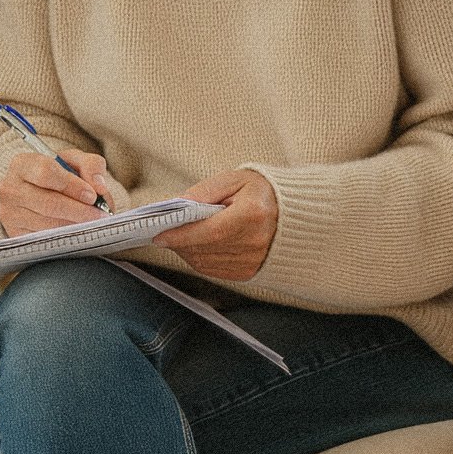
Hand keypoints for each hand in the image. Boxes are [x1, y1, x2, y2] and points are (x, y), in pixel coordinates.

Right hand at [0, 148, 111, 235]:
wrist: (35, 196)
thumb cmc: (57, 177)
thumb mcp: (73, 162)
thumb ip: (91, 166)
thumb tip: (99, 187)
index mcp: (22, 164)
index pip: (47, 173)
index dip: (72, 186)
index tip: (92, 196)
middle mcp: (10, 189)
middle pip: (48, 203)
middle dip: (78, 211)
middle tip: (99, 216)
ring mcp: (10, 214)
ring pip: (47, 224)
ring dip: (73, 227)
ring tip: (92, 226)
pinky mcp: (14, 234)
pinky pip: (43, 240)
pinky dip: (63, 238)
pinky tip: (76, 234)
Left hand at [152, 169, 276, 280]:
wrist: (293, 216)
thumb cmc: (262, 192)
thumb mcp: (236, 180)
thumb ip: (206, 191)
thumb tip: (178, 205)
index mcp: (253, 215)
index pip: (209, 231)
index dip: (181, 235)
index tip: (159, 235)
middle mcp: (254, 242)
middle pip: (204, 248)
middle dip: (178, 242)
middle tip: (162, 233)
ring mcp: (252, 261)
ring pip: (205, 262)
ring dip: (186, 251)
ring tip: (178, 237)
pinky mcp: (248, 273)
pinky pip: (213, 270)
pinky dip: (198, 259)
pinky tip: (193, 247)